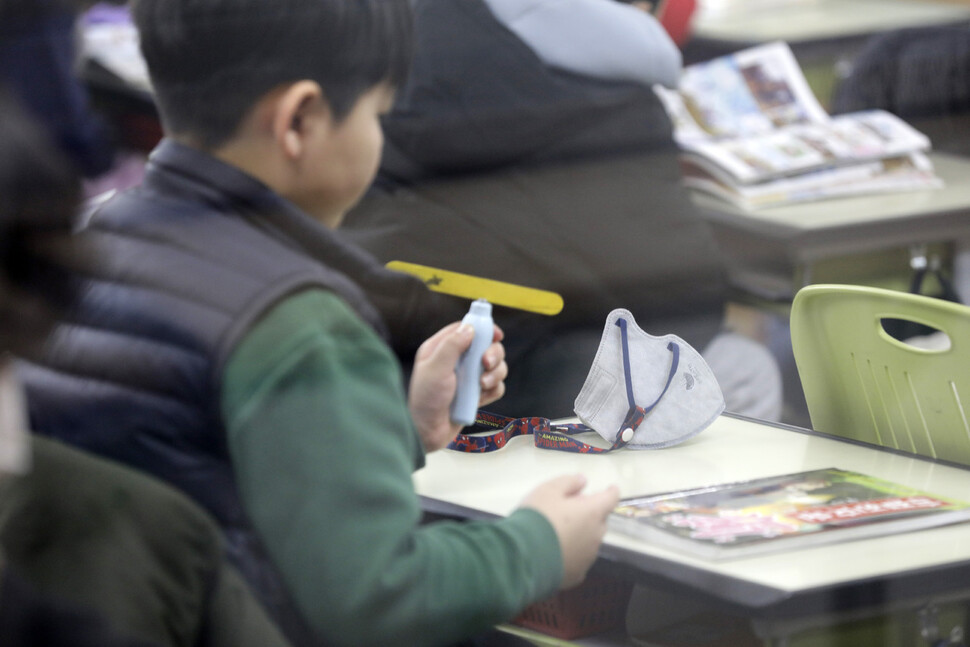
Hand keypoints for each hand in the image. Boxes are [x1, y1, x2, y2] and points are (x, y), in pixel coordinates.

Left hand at [408, 321, 507, 451]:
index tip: (496, 334)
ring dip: (496, 373)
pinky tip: (483, 396)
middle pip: (487, 346)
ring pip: (495, 366)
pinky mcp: (476, 395)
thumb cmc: (425, 400)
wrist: (427, 433)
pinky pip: (496, 386)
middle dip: (493, 353)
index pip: (466, 329)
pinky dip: (494, 389)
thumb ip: (452, 346)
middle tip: (486, 363)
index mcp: (441, 349)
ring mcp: (468, 378)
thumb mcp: (435, 368)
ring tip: (482, 385)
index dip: (484, 329)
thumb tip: (470, 328)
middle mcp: (456, 361)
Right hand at [519, 474, 619, 588]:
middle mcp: (596, 535)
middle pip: (599, 520)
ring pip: (590, 540)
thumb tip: (583, 480)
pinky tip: (557, 551)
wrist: (523, 556)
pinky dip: (573, 553)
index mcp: (592, 512)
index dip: (611, 492)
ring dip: (581, 534)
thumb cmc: (538, 517)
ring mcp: (588, 557)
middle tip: (569, 509)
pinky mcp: (577, 574)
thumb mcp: (548, 490)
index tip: (611, 488)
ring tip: (560, 532)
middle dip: (590, 513)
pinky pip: (579, 559)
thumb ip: (568, 482)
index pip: (610, 498)